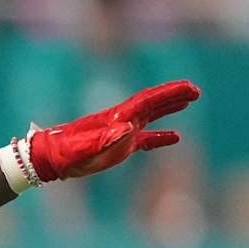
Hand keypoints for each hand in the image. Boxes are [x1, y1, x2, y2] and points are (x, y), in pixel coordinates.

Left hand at [27, 80, 200, 181]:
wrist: (52, 159)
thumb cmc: (68, 153)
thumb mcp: (86, 147)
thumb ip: (106, 138)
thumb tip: (129, 127)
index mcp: (117, 117)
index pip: (148, 100)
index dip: (169, 93)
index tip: (189, 88)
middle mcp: (122, 120)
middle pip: (153, 103)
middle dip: (174, 95)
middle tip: (195, 90)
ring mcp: (121, 132)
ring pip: (151, 117)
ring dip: (169, 109)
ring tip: (189, 102)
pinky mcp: (120, 146)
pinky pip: (146, 139)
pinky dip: (161, 137)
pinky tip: (176, 137)